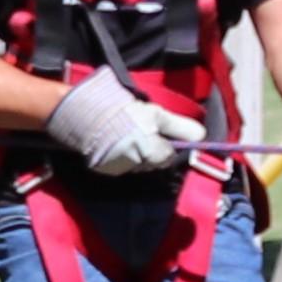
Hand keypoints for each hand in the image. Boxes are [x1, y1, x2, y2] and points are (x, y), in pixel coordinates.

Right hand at [42, 68, 201, 178]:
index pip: (171, 155)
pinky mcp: (105, 170)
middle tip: (145, 127)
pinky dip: (123, 154)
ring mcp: (121, 170)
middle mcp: (139, 167)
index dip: (170, 142)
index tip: (163, 129)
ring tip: (129, 131)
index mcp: (153, 154)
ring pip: (139, 163)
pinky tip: (117, 139)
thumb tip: (201, 135)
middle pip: (155, 160)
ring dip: (139, 151)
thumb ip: (179, 126)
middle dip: (154, 146)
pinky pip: (122, 164)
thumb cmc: (121, 111)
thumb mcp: (154, 113)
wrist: (80, 114)